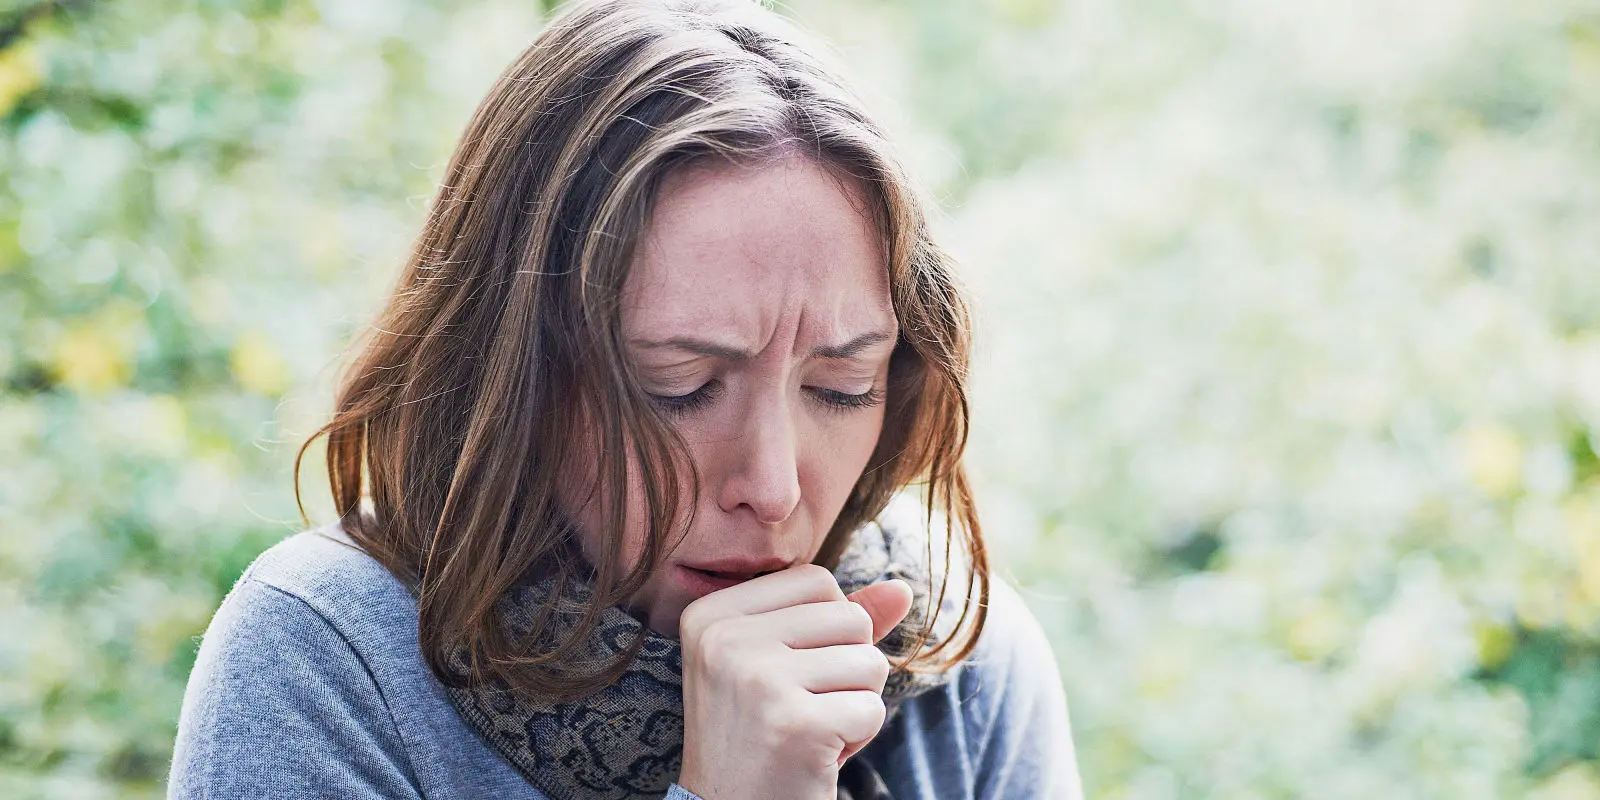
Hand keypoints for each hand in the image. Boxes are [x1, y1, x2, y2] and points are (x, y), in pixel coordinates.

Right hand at [676, 565, 912, 799]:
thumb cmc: (762, 736)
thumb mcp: (783, 665)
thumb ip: (837, 621)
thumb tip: (902, 588)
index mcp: (711, 614)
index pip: (816, 581)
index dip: (829, 628)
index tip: (790, 673)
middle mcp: (725, 639)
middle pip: (849, 618)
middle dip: (849, 667)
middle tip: (804, 708)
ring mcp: (758, 680)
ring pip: (869, 661)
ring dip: (856, 702)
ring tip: (812, 729)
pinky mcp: (796, 725)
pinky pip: (873, 709)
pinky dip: (858, 737)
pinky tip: (818, 754)